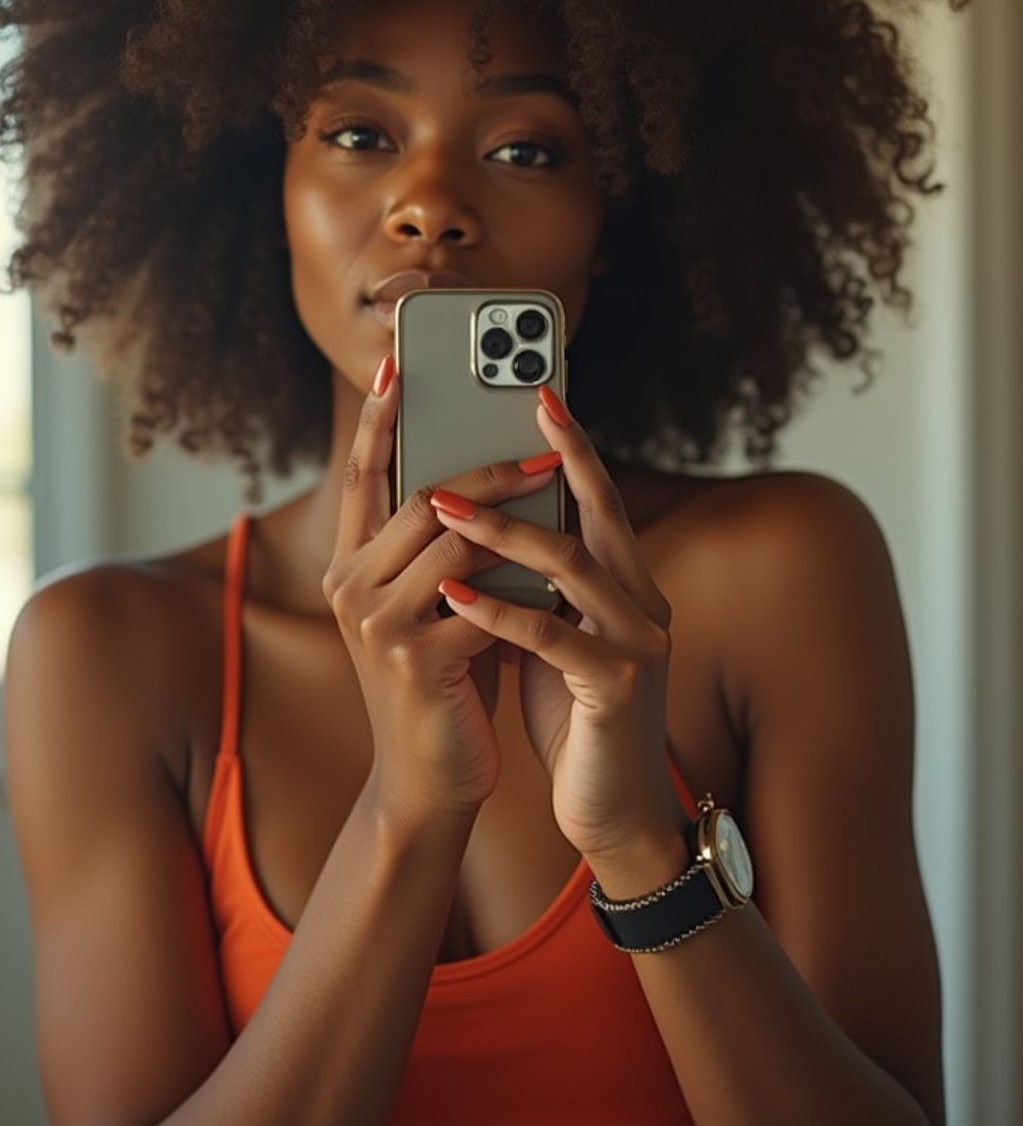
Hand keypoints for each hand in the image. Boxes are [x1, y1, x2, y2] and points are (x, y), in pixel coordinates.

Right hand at [320, 358, 560, 826]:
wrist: (428, 778)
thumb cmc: (442, 678)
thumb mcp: (435, 602)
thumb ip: (446, 545)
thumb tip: (498, 473)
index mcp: (347, 566)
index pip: (359, 475)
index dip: (376, 418)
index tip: (397, 362)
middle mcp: (348, 587)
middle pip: (419, 497)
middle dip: (483, 462)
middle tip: (539, 437)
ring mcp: (376, 624)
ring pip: (452, 540)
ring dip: (512, 510)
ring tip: (555, 481)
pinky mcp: (415, 661)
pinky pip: (480, 598)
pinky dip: (521, 577)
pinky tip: (556, 564)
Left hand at [432, 387, 682, 864]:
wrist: (614, 812)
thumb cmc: (575, 716)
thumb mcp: (554, 635)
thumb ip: (537, 584)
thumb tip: (480, 524)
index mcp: (628, 584)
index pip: (601, 498)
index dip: (574, 444)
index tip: (541, 393)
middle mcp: (643, 602)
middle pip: (600, 510)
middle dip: (557, 455)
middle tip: (511, 409)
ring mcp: (636, 644)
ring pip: (571, 565)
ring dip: (503, 530)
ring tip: (441, 504)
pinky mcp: (616, 688)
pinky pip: (551, 637)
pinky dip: (499, 610)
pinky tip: (453, 593)